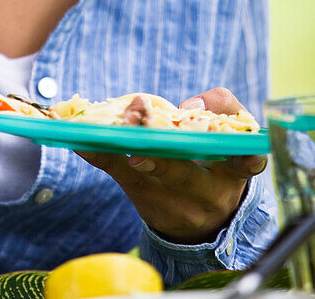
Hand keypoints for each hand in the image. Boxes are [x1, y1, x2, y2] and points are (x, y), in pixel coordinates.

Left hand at [77, 88, 267, 242]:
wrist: (201, 222)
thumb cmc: (217, 162)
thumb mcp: (231, 138)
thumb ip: (221, 108)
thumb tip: (189, 105)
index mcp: (233, 173)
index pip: (247, 164)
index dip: (246, 156)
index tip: (238, 147)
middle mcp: (205, 193)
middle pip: (184, 175)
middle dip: (162, 154)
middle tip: (141, 127)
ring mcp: (171, 201)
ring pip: (144, 176)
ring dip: (123, 150)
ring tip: (105, 133)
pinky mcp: (142, 195)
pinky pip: (117, 173)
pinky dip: (98, 154)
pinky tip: (81, 140)